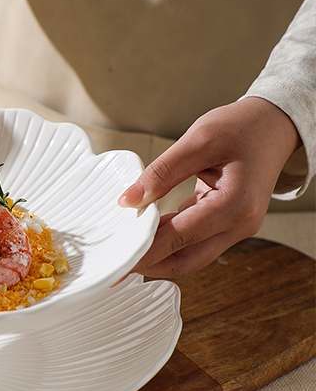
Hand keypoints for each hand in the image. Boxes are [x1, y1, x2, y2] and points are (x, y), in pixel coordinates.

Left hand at [118, 97, 301, 277]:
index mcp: (235, 205)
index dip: (145, 250)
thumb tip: (129, 200)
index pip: (179, 238)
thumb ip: (162, 172)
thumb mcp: (198, 139)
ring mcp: (235, 228)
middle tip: (117, 263)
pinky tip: (145, 233)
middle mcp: (239, 224)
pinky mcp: (226, 225)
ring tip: (125, 248)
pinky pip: (193, 243)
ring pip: (189, 257)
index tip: (118, 256)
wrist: (274, 125)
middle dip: (149, 265)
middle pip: (185, 262)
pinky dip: (168, 242)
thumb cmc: (243, 127)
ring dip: (157, 256)